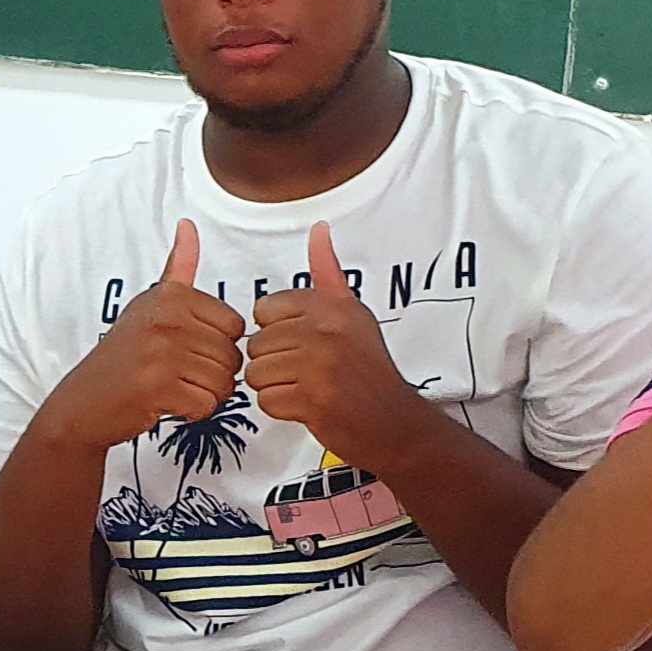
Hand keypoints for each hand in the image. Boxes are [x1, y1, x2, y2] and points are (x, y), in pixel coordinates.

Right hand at [43, 220, 248, 448]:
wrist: (84, 402)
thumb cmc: (125, 355)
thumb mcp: (150, 304)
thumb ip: (178, 269)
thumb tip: (188, 225)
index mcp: (171, 296)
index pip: (235, 326)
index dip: (217, 345)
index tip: (186, 348)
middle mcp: (166, 318)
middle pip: (232, 356)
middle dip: (212, 374)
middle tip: (177, 373)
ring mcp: (161, 352)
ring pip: (224, 383)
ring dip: (204, 394)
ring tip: (172, 387)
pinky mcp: (158, 388)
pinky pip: (207, 405)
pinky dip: (192, 412)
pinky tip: (166, 403)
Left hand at [245, 223, 431, 468]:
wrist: (395, 422)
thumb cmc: (368, 370)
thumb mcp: (354, 313)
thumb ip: (328, 273)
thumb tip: (319, 229)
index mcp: (331, 305)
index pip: (264, 310)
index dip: (277, 332)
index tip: (304, 345)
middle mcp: (325, 330)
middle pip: (256, 344)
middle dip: (274, 364)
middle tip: (307, 373)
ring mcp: (318, 365)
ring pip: (256, 373)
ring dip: (275, 387)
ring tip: (305, 388)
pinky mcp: (312, 400)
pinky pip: (265, 401)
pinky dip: (281, 409)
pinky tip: (307, 406)